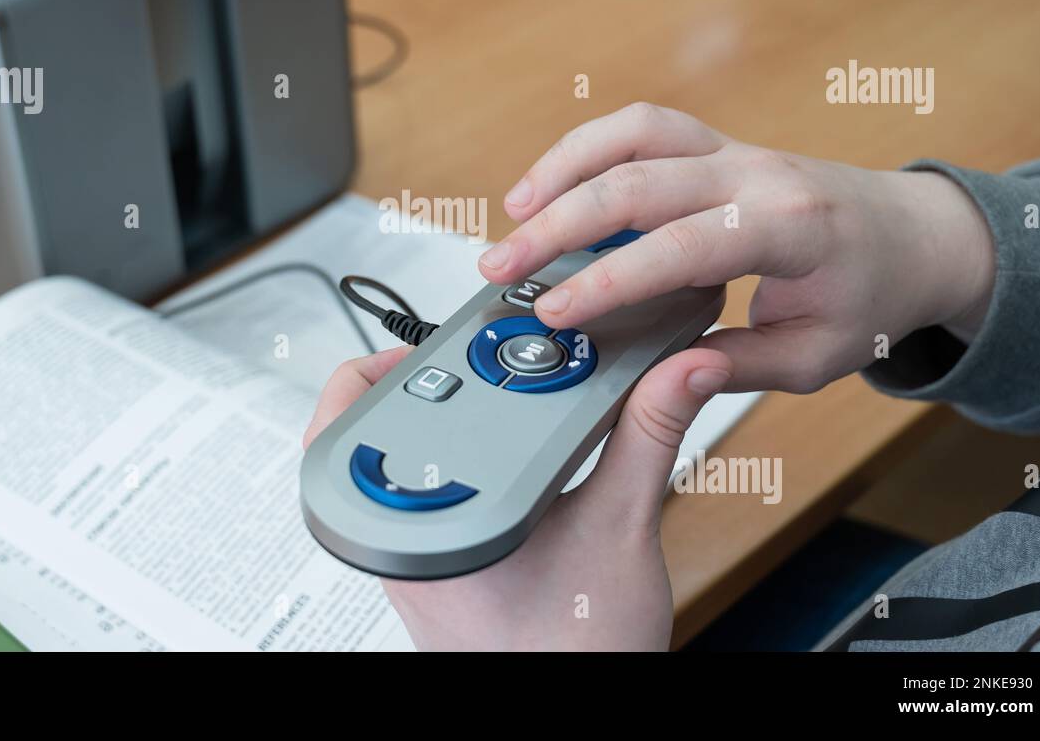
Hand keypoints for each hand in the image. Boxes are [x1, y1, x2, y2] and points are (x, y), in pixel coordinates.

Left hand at [305, 344, 732, 650]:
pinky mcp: (437, 574)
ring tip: (502, 403)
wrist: (568, 721)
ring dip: (450, 427)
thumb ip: (648, 436)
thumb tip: (679, 370)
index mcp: (422, 521)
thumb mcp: (620, 527)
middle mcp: (402, 540)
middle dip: (431, 385)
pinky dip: (468, 465)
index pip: (360, 410)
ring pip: (403, 465)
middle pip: (377, 427)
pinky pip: (431, 498)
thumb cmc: (573, 653)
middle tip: (487, 364)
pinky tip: (514, 455)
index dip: (393, 357)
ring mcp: (415, 559)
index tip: (451, 337)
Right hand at [477, 103, 995, 392]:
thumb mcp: (817, 357)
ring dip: (563, 166)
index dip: (608, 281)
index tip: (554, 313)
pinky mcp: (713, 145)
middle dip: (556, 225)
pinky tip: (551, 186)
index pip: (678, 249)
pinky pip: (641, 128)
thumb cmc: (870, 295)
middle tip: (502, 267)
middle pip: (635, 181)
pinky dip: (588, 149)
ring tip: (512, 213)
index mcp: (789, 228)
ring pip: (632, 132)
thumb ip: (737, 365)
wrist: (913, 233)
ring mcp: (732, 149)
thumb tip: (659, 376)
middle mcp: (755, 174)